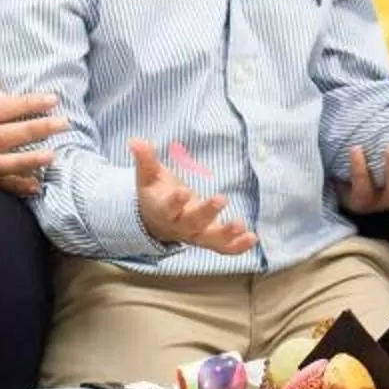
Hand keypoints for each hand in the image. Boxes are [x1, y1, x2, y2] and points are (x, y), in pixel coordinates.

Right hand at [131, 138, 255, 255]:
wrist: (156, 222)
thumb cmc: (154, 194)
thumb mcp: (148, 177)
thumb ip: (145, 159)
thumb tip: (136, 140)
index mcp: (163, 210)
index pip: (168, 207)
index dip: (175, 201)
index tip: (183, 191)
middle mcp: (180, 226)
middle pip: (193, 223)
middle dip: (207, 212)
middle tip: (221, 198)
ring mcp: (196, 235)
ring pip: (210, 239)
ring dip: (226, 234)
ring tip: (241, 224)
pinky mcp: (209, 240)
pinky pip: (223, 248)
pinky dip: (238, 246)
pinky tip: (253, 238)